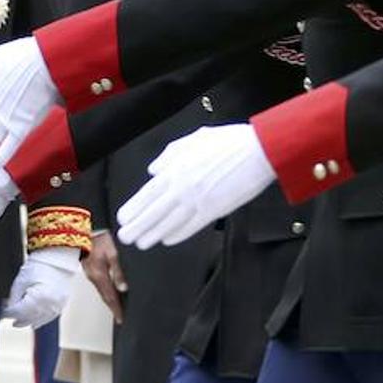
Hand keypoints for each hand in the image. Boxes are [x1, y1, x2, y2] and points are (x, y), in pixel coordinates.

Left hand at [3, 247, 79, 328]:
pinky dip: (39, 320)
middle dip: (16, 318)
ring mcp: (57, 306)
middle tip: (7, 317)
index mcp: (38, 298)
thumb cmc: (39, 266)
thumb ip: (13, 298)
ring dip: (27, 321)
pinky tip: (32, 322)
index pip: (18, 312)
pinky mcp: (61, 305)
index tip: (1, 313)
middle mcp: (49, 305)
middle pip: (28, 318)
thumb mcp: (21, 281)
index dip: (7, 313)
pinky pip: (48, 318)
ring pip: (38, 320)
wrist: (56, 258)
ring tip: (17, 322)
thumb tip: (6, 310)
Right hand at [81, 230, 126, 323]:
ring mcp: (90, 273)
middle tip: (120, 318)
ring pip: (101, 291)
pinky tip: (110, 291)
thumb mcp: (113, 253)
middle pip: (105, 296)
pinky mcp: (89, 268)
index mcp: (99, 275)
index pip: (110, 297)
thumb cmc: (100, 238)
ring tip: (117, 308)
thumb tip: (123, 288)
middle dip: (113, 307)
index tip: (121, 319)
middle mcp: (93, 277)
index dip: (116, 309)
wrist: (85, 228)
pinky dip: (105, 291)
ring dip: (109, 300)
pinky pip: (99, 284)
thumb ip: (118, 271)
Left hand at [116, 124, 274, 249]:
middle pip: (155, 211)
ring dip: (153, 234)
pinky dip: (178, 234)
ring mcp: (199, 200)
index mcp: (178, 168)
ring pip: (170, 222)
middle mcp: (184, 186)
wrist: (258, 151)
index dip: (135, 206)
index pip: (149, 192)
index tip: (123, 217)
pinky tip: (167, 239)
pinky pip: (192, 226)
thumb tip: (153, 170)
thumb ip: (170, 155)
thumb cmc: (229, 142)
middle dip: (138, 225)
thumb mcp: (194, 139)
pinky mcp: (215, 210)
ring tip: (141, 242)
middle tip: (125, 237)